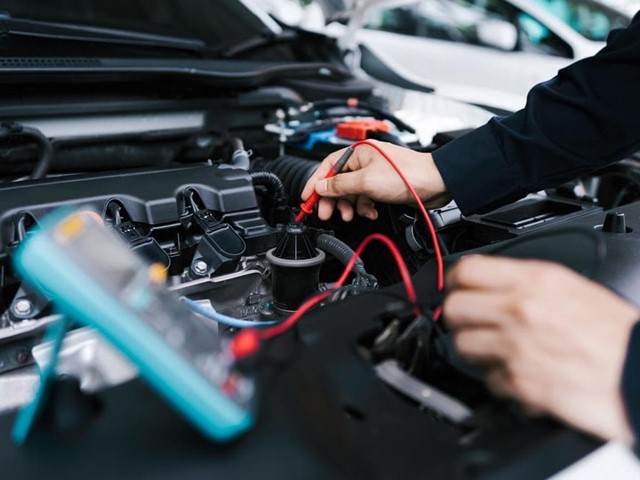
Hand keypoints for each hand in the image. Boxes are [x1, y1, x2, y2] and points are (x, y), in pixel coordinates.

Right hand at [300, 140, 448, 220]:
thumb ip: (340, 185)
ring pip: (351, 192)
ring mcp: (373, 174)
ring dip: (349, 206)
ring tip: (350, 215)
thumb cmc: (406, 175)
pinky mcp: (381, 185)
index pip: (327, 166)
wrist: (435, 183)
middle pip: (337, 181)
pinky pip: (364, 197)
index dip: (315, 182)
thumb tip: (320, 187)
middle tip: (325, 213)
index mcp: (358, 152)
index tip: (306, 197)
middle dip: (332, 199)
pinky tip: (369, 212)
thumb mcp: (366, 182)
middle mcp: (364, 161)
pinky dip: (364, 207)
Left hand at [443, 255, 638, 442]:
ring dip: (475, 350)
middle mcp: (520, 310)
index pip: (466, 270)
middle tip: (471, 322)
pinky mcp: (518, 382)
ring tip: (496, 351)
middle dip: (458, 317)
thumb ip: (528, 283)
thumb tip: (492, 283)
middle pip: (453, 308)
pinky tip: (519, 373)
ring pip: (462, 345)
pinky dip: (499, 379)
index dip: (455, 281)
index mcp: (535, 281)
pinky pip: (487, 379)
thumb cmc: (617, 336)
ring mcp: (515, 347)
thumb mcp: (574, 288)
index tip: (456, 288)